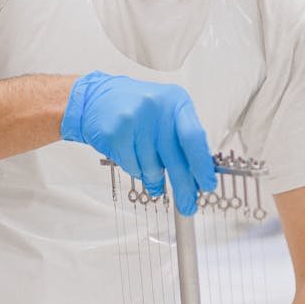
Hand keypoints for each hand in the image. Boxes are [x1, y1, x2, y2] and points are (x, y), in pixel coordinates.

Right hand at [61, 71, 216, 214]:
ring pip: (152, 168)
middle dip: (184, 187)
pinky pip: (133, 168)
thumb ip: (182, 139)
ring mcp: (135, 120)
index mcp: (176, 102)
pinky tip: (133, 159)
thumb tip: (198, 175)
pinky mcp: (116, 133)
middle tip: (188, 205)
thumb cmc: (137, 110)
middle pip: (175, 159)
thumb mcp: (166, 114)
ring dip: (154, 177)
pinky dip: (136, 170)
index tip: (207, 185)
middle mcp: (157, 108)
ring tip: (151, 171)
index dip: (202, 165)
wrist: (97, 98)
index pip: (194, 138)